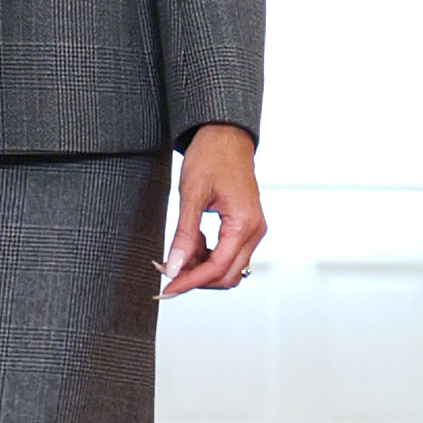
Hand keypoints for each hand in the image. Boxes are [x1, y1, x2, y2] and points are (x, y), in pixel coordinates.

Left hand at [159, 124, 264, 296]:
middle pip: (226, 275)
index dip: (190, 282)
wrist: (225, 134)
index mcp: (244, 224)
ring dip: (202, 268)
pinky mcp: (246, 226)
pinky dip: (208, 256)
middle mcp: (254, 231)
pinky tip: (191, 243)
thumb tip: (174, 268)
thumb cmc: (212, 155)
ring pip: (228, 268)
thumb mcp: (192, 194)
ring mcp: (252, 229)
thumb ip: (185, 235)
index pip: (218, 268)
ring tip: (176, 255)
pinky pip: (229, 253)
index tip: (167, 288)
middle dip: (196, 279)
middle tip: (168, 274)